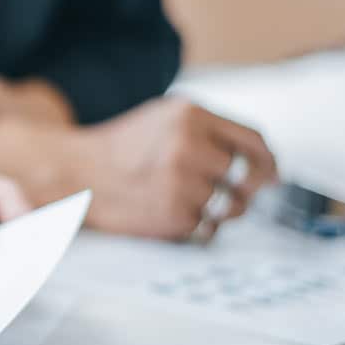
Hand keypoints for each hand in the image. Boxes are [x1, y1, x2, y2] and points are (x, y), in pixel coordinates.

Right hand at [0, 98, 277, 239]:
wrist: (74, 173)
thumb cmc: (121, 147)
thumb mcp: (164, 118)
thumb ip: (209, 130)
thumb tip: (259, 160)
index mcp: (191, 116)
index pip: (253, 141)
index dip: (267, 161)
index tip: (270, 174)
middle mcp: (189, 146)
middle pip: (247, 177)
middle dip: (245, 190)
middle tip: (233, 195)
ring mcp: (181, 182)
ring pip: (232, 206)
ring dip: (222, 211)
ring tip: (197, 204)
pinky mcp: (172, 215)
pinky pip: (208, 228)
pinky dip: (199, 227)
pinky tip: (175, 215)